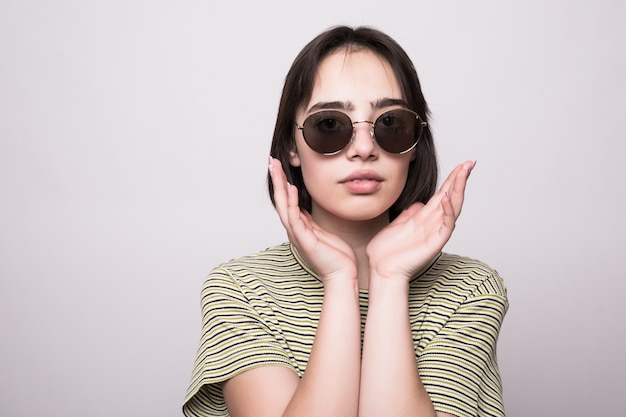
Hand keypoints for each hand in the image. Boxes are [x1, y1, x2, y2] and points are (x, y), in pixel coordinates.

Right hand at [268, 157, 356, 282]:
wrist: (343, 275)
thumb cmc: (336, 257)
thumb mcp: (322, 232)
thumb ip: (311, 221)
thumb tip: (305, 209)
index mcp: (299, 227)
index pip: (287, 201)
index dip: (281, 183)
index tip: (279, 166)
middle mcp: (294, 230)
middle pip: (280, 200)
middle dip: (276, 179)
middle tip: (271, 161)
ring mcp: (298, 235)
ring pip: (284, 206)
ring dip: (279, 186)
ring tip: (276, 168)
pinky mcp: (305, 240)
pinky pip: (295, 218)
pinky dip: (292, 203)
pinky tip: (291, 188)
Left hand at [366, 160, 475, 281]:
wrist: (381, 271)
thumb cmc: (385, 252)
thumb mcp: (396, 225)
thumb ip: (409, 214)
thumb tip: (419, 203)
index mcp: (424, 218)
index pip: (442, 194)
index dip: (452, 179)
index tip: (462, 164)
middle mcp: (433, 223)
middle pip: (451, 196)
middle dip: (461, 179)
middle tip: (471, 162)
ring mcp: (435, 232)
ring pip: (453, 207)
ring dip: (458, 190)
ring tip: (463, 173)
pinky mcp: (434, 243)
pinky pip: (446, 225)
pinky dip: (447, 211)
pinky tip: (446, 197)